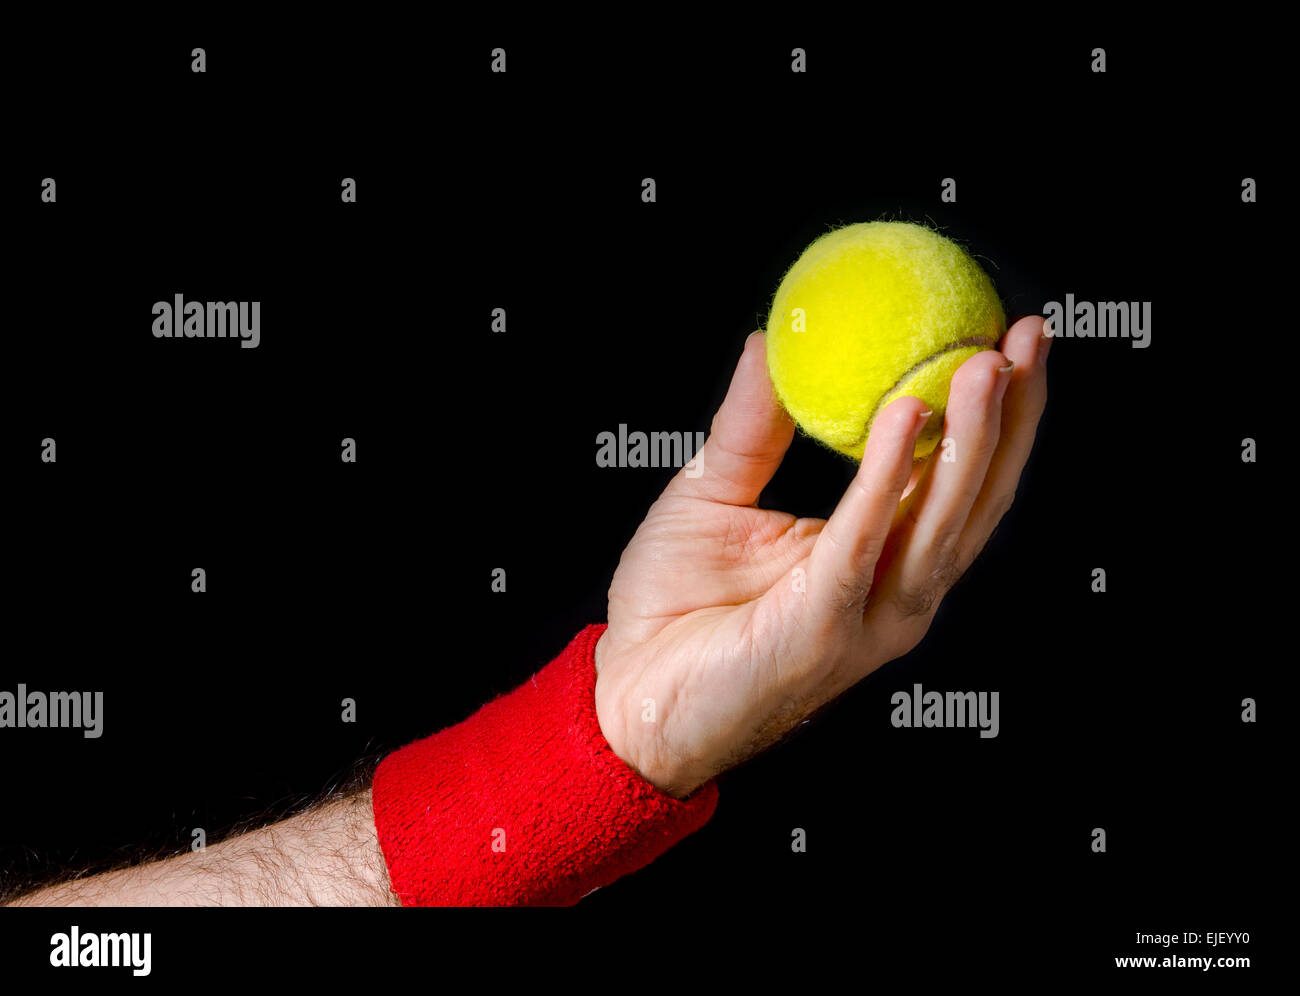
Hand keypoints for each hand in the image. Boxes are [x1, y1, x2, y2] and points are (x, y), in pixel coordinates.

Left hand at [594, 316, 1049, 796]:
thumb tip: (771, 338)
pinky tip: (907, 417)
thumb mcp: (714, 492)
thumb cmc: (673, 606)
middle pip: (974, 499)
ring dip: (972, 440)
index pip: (954, 479)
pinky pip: (862, 543)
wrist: (629, 696)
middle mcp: (891, 591)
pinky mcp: (823, 630)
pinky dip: (888, 479)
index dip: (993, 411)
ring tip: (987, 364)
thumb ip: (753, 425)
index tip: (1006, 331)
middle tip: (1029, 335)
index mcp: (878, 559)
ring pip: (940, 523)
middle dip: (1013, 417)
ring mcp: (867, 617)